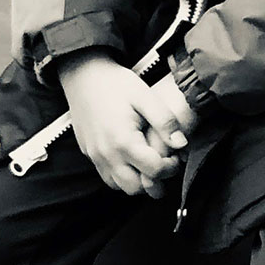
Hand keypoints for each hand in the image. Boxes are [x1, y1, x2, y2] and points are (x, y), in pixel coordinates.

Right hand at [57, 52, 187, 198]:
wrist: (84, 76)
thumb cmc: (116, 84)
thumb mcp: (146, 96)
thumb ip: (165, 122)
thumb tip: (181, 144)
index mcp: (123, 141)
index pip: (153, 171)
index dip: (170, 167)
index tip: (176, 154)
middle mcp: (106, 154)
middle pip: (136, 188)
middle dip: (156, 180)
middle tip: (165, 162)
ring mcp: (95, 156)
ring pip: (120, 187)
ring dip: (139, 181)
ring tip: (150, 162)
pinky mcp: (89, 154)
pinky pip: (107, 177)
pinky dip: (123, 176)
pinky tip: (134, 160)